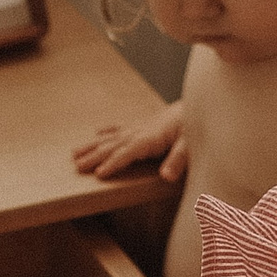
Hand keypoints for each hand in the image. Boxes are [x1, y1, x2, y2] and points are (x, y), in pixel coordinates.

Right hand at [72, 103, 187, 182]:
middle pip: (113, 145)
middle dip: (94, 156)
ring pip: (112, 137)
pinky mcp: (145, 123)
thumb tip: (166, 176)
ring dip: (93, 145)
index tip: (98, 174)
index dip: (113, 163)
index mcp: (151, 137)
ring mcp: (141, 126)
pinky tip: (97, 132)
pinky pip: (121, 127)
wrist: (201, 101)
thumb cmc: (197, 124)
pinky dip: (108, 130)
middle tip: (76, 167)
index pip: (127, 152)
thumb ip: (178, 160)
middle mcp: (141, 131)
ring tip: (74, 153)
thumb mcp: (192, 145)